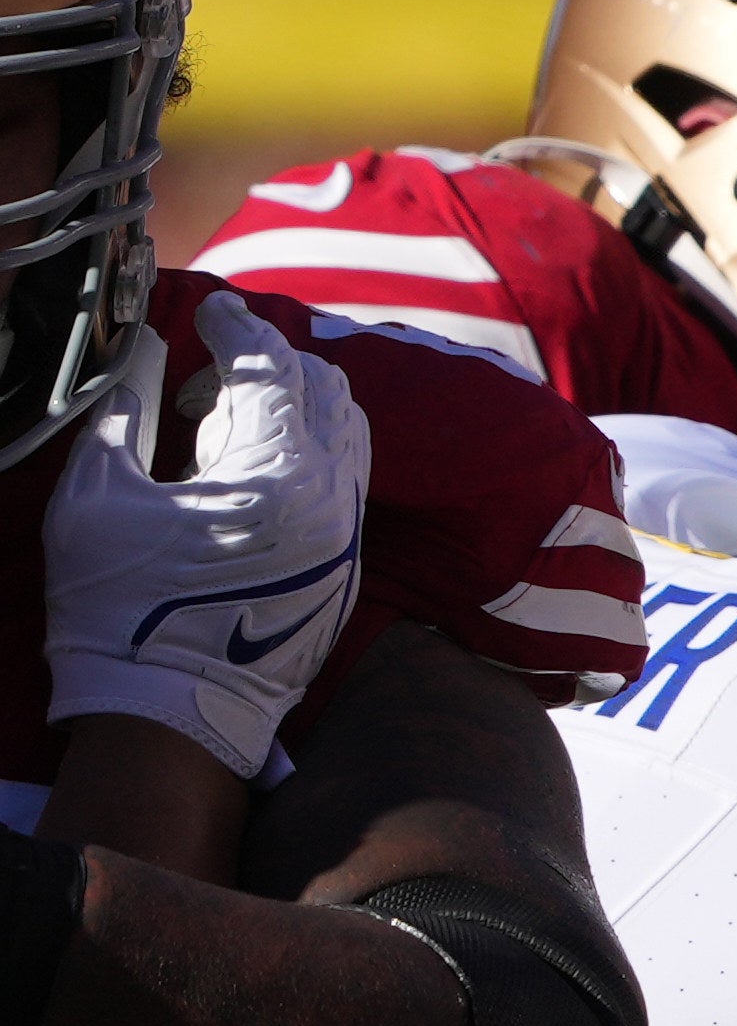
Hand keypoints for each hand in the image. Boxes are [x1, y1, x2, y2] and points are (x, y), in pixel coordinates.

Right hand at [44, 298, 370, 778]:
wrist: (171, 714)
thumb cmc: (119, 608)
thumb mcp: (98, 496)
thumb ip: (123, 412)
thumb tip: (143, 356)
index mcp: (275, 475)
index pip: (272, 368)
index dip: (236, 328)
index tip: (212, 310)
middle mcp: (332, 502)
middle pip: (325, 389)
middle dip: (269, 364)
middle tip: (204, 378)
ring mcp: (349, 539)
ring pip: (348, 434)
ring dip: (296, 406)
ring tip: (223, 422)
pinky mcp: (349, 570)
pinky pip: (348, 482)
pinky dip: (310, 451)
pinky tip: (251, 468)